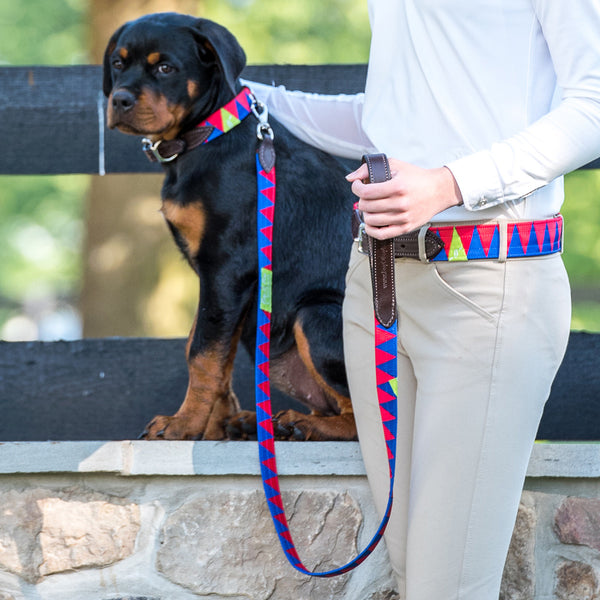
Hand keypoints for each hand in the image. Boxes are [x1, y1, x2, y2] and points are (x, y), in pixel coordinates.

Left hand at [346, 159, 462, 239]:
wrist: (439, 190)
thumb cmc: (417, 177)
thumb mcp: (395, 165)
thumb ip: (369, 169)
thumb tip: (350, 178)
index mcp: (397, 187)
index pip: (366, 191)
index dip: (356, 188)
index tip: (358, 185)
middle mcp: (400, 203)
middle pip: (366, 206)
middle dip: (362, 199)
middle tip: (367, 195)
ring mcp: (403, 218)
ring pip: (371, 220)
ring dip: (366, 213)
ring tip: (370, 207)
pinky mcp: (405, 228)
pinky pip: (381, 235)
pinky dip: (371, 230)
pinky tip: (371, 222)